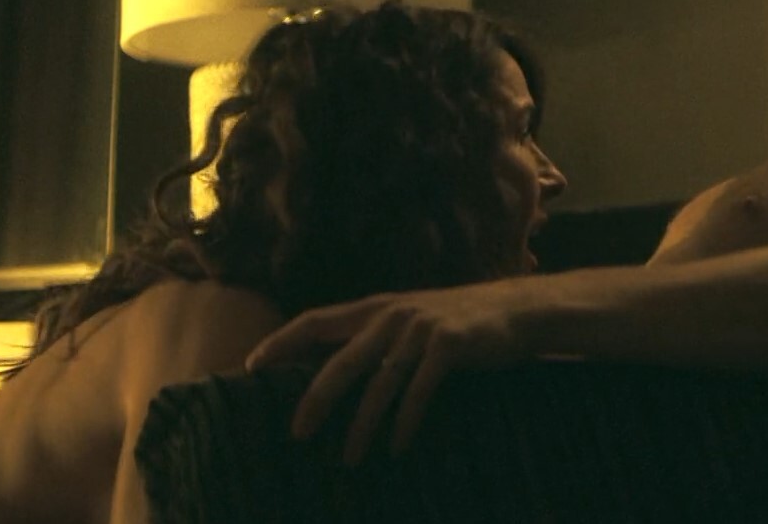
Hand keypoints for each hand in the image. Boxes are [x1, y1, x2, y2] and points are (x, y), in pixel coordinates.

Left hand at [244, 281, 531, 463]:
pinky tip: (396, 449)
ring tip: (348, 459)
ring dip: (362, 426)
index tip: (250, 365)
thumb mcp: (408, 323)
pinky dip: (405, 423)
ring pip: (379, 383)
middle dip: (315, 400)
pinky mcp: (449, 345)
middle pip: (340, 360)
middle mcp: (391, 314)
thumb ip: (373, 340)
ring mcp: (420, 328)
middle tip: (296, 434)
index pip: (315, 321)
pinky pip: (419, 390)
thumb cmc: (457, 324)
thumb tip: (331, 371)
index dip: (281, 341)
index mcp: (374, 308)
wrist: (517, 311)